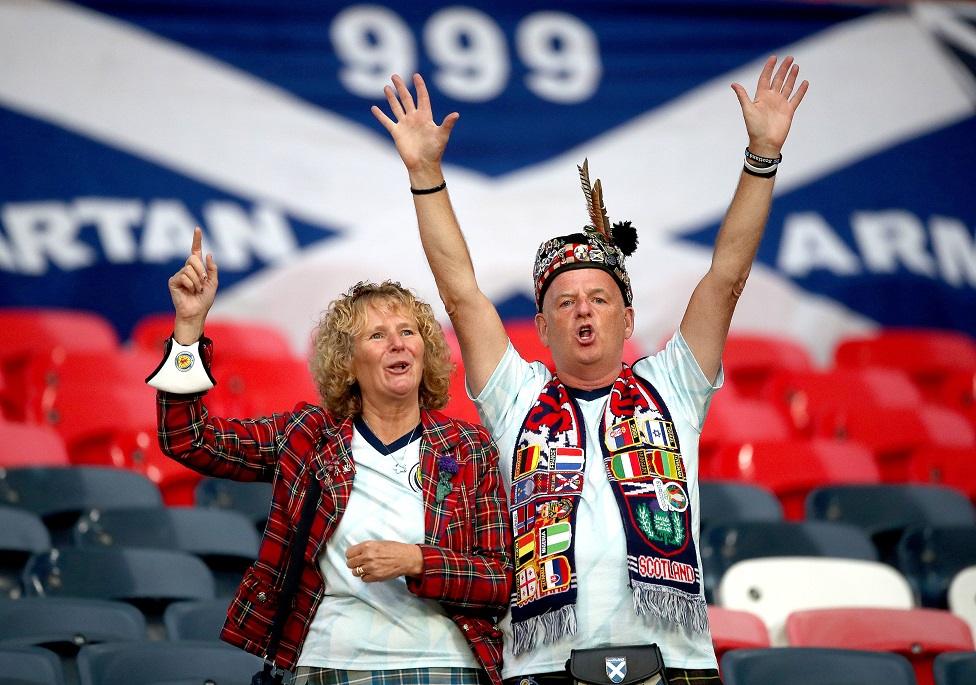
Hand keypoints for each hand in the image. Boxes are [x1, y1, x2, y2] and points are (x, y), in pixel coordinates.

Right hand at [168, 226, 217, 343]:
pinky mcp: (173, 281)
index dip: (196, 240)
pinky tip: (189, 292)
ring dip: (197, 281)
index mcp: (197, 268)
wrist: (196, 312)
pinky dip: (191, 285)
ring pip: (189, 269)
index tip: (197, 229)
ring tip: (196, 290)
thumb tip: (208, 254)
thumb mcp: (213, 283)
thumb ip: (212, 269)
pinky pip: (184, 276)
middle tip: (202, 283)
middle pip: (193, 259)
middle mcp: (186, 269)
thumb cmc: (204, 300)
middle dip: (201, 271)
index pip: (195, 251)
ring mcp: (179, 274)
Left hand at [345, 540, 423, 581]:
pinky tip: (372, 572)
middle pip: (350, 564)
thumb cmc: (395, 549)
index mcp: (367, 546)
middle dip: (354, 563)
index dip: (351, 555)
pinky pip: (363, 579)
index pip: (349, 553)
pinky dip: (366, 577)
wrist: (407, 558)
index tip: (354, 556)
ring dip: (360, 571)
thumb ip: (366, 548)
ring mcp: (371, 567)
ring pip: (355, 572)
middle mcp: (367, 557)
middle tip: (360, 563)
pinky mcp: (375, 576)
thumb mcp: (378, 543)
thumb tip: (356, 553)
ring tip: (367, 568)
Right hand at [371, 73, 458, 185]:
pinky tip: (374, 108)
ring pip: (396, 107)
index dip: (419, 86)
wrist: (423, 165)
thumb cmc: (435, 151)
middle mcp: (414, 118)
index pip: (422, 97)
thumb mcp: (442, 136)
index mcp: (425, 117)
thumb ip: (447, 124)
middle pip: (406, 98)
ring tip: (386, 87)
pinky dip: (380, 115)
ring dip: (391, 97)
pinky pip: (387, 121)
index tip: (416, 76)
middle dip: (401, 87)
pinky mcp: (397, 133)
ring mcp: (405, 125)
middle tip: (395, 76)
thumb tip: (456, 114)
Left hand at [731, 55, 808, 157]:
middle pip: (778, 79)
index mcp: (761, 96)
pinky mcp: (789, 111)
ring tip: (795, 66)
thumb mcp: (747, 110)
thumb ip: (743, 96)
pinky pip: (796, 98)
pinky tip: (804, 82)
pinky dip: (801, 90)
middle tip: (789, 57)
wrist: (765, 142)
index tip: (773, 57)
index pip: (765, 78)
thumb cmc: (754, 128)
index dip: (769, 68)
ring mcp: (781, 104)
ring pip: (787, 86)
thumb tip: (733, 84)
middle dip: (783, 69)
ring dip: (791, 76)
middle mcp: (771, 98)